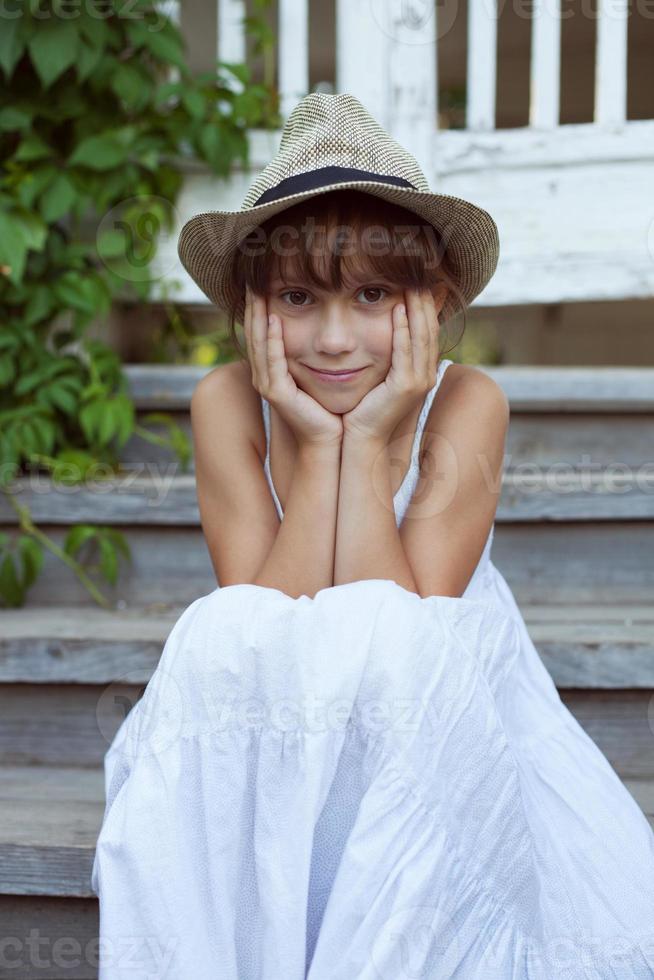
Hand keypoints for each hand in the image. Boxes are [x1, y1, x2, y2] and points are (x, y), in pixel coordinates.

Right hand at [243, 284, 343, 448]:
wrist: (330, 439)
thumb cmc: (329, 406)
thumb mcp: (318, 371)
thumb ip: (312, 350)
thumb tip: (322, 325)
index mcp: (272, 369)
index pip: (261, 331)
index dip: (259, 305)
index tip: (262, 279)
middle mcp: (264, 375)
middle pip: (253, 333)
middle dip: (253, 304)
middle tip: (253, 277)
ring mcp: (268, 385)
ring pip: (259, 343)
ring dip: (258, 316)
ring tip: (259, 290)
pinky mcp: (277, 394)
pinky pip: (273, 360)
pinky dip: (272, 339)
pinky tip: (273, 319)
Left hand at [342, 286, 445, 443]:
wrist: (362, 440)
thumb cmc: (365, 410)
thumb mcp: (380, 378)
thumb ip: (387, 357)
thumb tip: (384, 332)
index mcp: (422, 372)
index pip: (428, 332)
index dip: (426, 306)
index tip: (419, 282)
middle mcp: (426, 376)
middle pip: (430, 330)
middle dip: (425, 301)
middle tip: (419, 275)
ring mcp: (418, 382)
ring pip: (421, 337)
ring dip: (416, 308)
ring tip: (411, 284)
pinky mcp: (405, 387)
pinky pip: (405, 351)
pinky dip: (403, 329)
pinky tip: (398, 309)